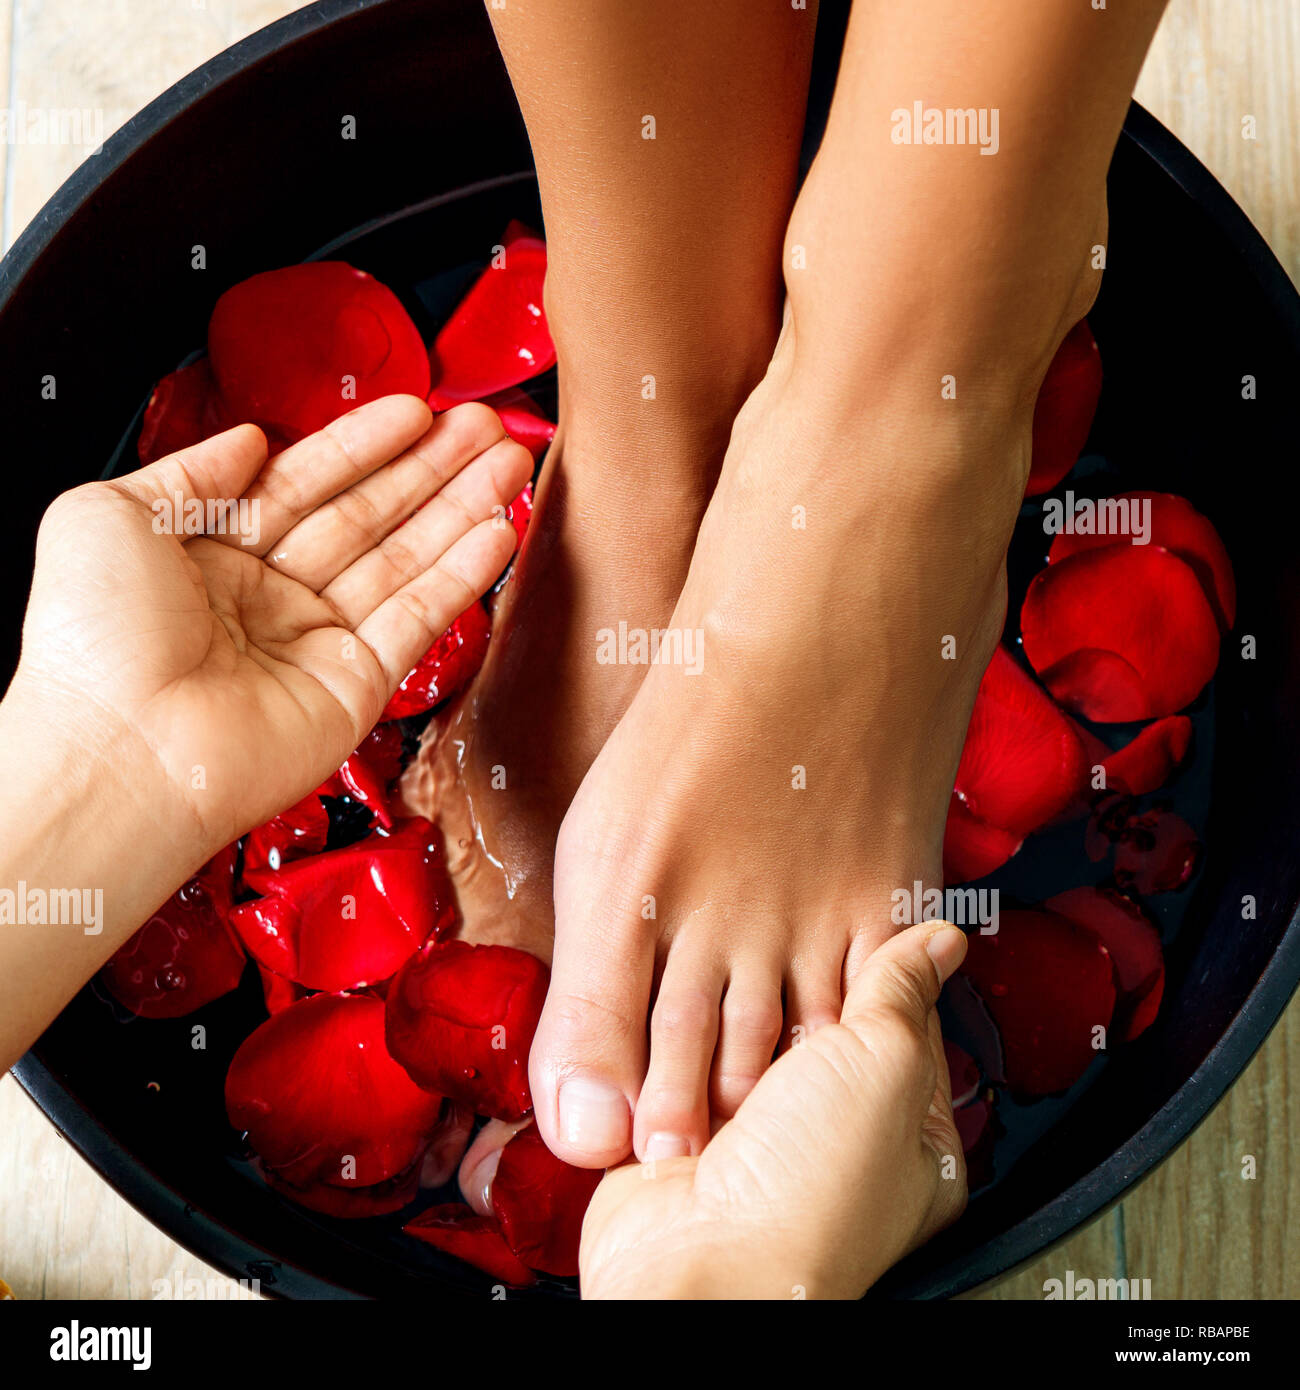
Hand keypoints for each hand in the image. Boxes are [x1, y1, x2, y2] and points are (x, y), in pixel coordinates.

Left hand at [8, 397, 531, 859]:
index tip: (414, 409)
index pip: (304, 482)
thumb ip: (188, 468)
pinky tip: (496, 533)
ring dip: (460, 511)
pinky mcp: (356, 687)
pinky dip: (461, 577)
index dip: (363, 444)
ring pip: (404, 561)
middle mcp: (269, 598)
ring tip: (509, 464)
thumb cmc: (91, 645)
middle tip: (485, 428)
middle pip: (369, 516)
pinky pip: (418, 620)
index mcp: (210, 555)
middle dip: (431, 469)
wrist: (119, 748)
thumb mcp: (107, 514)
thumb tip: (248, 437)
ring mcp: (316, 643)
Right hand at [578, 922, 968, 1298]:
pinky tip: (679, 1017)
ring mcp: (759, 1145)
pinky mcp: (691, 1142)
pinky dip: (679, 1047)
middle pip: (818, 1030)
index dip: (878, 971)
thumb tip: (938, 940)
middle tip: (777, 949)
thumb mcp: (882, 1064)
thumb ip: (901, 993)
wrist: (700, 1263)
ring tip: (720, 986)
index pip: (902, 1026)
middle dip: (793, 995)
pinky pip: (685, 1068)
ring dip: (730, 1018)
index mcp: (908, 1139)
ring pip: (746, 1043)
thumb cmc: (809, 1197)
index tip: (853, 922)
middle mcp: (833, 1145)